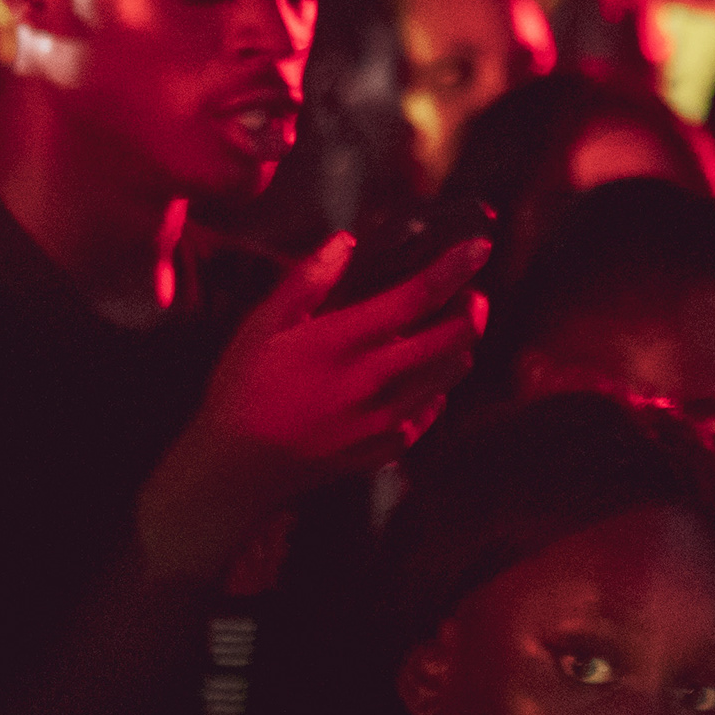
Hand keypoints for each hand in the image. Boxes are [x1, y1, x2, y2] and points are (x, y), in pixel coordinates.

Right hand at [136, 230, 490, 581]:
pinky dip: (436, 394)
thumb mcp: (262, 326)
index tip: (480, 247)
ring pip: (447, 378)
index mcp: (343, 343)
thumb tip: (346, 242)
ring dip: (458, 349)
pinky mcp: (382, 449)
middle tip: (472, 293)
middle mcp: (372, 381)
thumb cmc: (242, 389)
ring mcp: (382, 420)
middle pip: (450, 340)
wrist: (234, 472)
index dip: (454, 269)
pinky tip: (425, 383)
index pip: (415, 297)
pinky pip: (427, 416)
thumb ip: (307, 281)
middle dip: (471, 310)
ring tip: (452, 331)